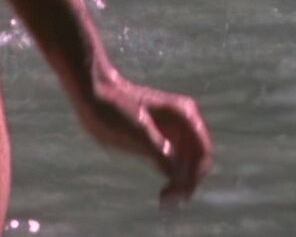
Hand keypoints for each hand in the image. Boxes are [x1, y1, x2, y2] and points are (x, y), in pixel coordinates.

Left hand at [70, 71, 212, 206]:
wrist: (94, 95)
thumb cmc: (114, 111)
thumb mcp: (138, 134)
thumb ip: (161, 155)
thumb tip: (179, 179)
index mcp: (184, 115)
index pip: (202, 153)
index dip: (194, 177)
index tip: (177, 194)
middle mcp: (185, 120)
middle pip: (199, 160)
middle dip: (188, 182)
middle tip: (168, 201)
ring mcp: (174, 130)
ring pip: (190, 164)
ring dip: (182, 183)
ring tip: (165, 200)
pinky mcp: (163, 139)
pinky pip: (177, 163)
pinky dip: (174, 178)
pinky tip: (164, 193)